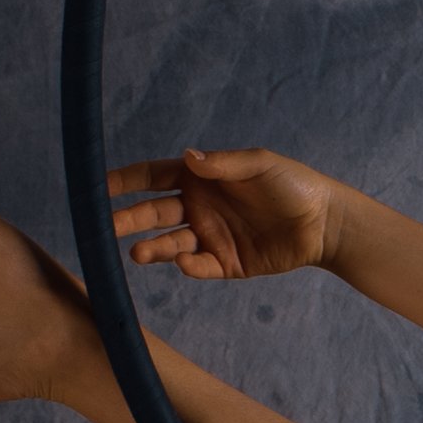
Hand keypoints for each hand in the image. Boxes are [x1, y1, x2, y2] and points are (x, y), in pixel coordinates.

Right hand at [106, 145, 346, 280]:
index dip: (124, 181)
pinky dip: (188, 265)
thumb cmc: (293, 184)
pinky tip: (183, 261)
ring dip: (152, 247)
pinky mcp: (225, 264)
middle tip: (105, 227)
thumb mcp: (259, 164)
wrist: (324, 223)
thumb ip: (223, 164)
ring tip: (137, 252)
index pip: (151, 178)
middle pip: (152, 213)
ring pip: (170, 243)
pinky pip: (199, 266)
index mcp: (199, 179)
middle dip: (127, 219)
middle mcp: (197, 207)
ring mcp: (209, 237)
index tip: (98, 186)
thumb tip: (187, 157)